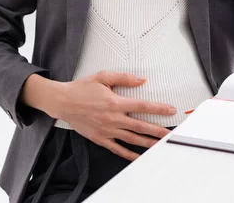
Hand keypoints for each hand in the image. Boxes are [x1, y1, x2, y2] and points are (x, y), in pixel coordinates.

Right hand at [55, 71, 176, 160]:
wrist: (63, 102)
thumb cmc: (82, 88)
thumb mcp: (103, 76)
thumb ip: (124, 78)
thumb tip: (141, 80)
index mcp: (115, 102)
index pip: (142, 106)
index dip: (158, 108)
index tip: (170, 110)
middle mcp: (113, 118)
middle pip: (141, 126)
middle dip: (157, 130)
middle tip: (170, 133)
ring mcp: (107, 130)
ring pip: (132, 139)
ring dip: (147, 142)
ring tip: (160, 145)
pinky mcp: (100, 138)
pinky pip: (117, 149)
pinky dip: (129, 154)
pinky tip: (138, 157)